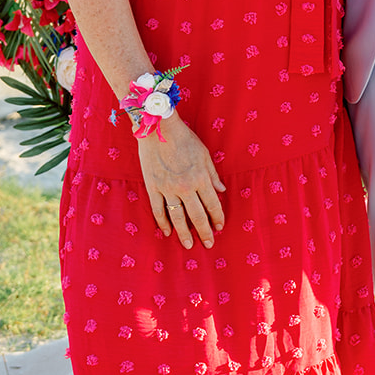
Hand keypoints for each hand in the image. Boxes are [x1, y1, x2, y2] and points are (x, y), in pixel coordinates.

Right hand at [136, 116, 225, 250]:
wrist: (159, 129)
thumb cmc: (184, 139)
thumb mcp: (204, 154)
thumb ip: (213, 174)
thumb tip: (222, 191)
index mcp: (200, 178)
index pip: (212, 204)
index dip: (217, 217)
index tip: (219, 227)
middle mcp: (185, 187)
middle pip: (197, 215)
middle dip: (204, 231)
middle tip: (208, 244)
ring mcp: (167, 188)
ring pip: (177, 217)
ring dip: (184, 233)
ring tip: (189, 245)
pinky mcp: (153, 187)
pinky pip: (158, 209)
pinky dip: (162, 222)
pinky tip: (167, 232)